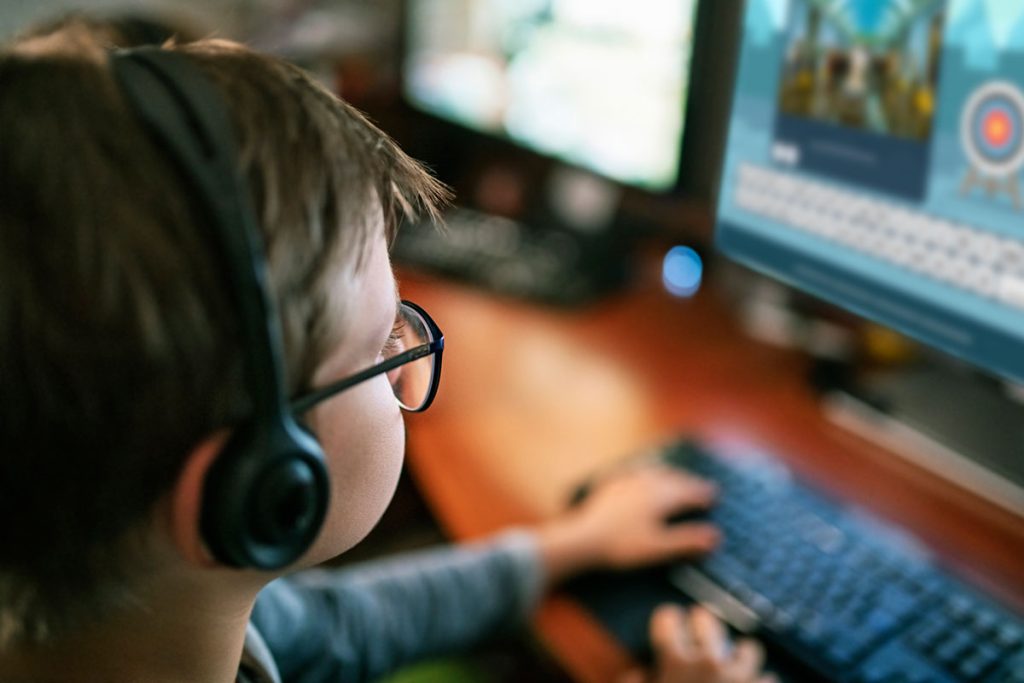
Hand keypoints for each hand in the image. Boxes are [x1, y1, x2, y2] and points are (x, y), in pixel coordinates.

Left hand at [535, 464, 719, 584]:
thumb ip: (687, 541)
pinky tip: (642, 472)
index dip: (703, 494)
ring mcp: (627, 480)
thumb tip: (715, 536)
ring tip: (677, 478)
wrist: (583, 539)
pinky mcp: (611, 484)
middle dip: (690, 483)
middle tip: (701, 487)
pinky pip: (633, 471)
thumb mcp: (658, 548)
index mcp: (661, 496)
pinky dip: (645, 471)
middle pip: (674, 479)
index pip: (689, 492)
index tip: (714, 496)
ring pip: (655, 472)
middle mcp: (646, 482)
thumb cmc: (622, 546)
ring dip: (670, 474)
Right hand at [619, 605, 776, 682]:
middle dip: (701, 622)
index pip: (667, 620)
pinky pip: (768, 679)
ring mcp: (741, 677)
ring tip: (736, 660)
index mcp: (676, 663)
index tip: (668, 620)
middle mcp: (710, 662)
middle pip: (707, 622)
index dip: (666, 619)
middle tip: (698, 626)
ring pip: (747, 648)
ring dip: (741, 654)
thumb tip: (637, 674)